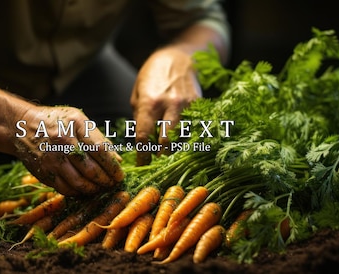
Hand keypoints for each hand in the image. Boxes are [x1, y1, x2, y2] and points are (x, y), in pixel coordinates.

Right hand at [14, 105, 123, 195]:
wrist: (21, 126)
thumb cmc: (56, 122)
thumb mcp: (78, 121)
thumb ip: (98, 139)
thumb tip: (118, 160)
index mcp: (75, 125)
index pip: (100, 150)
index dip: (112, 167)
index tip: (119, 175)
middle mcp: (63, 142)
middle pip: (91, 169)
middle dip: (106, 180)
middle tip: (112, 184)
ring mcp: (52, 159)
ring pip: (79, 182)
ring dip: (94, 189)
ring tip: (100, 188)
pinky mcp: (45, 172)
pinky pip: (65, 188)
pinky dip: (78, 192)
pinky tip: (84, 189)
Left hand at [130, 48, 201, 165]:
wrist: (180, 57)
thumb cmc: (153, 75)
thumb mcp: (138, 93)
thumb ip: (139, 117)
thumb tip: (142, 143)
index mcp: (150, 102)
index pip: (144, 135)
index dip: (142, 154)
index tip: (142, 163)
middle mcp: (170, 105)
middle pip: (166, 141)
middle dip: (160, 155)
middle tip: (156, 163)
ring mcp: (188, 106)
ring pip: (183, 138)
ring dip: (175, 150)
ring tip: (169, 157)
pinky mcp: (200, 106)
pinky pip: (194, 130)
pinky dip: (188, 139)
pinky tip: (183, 144)